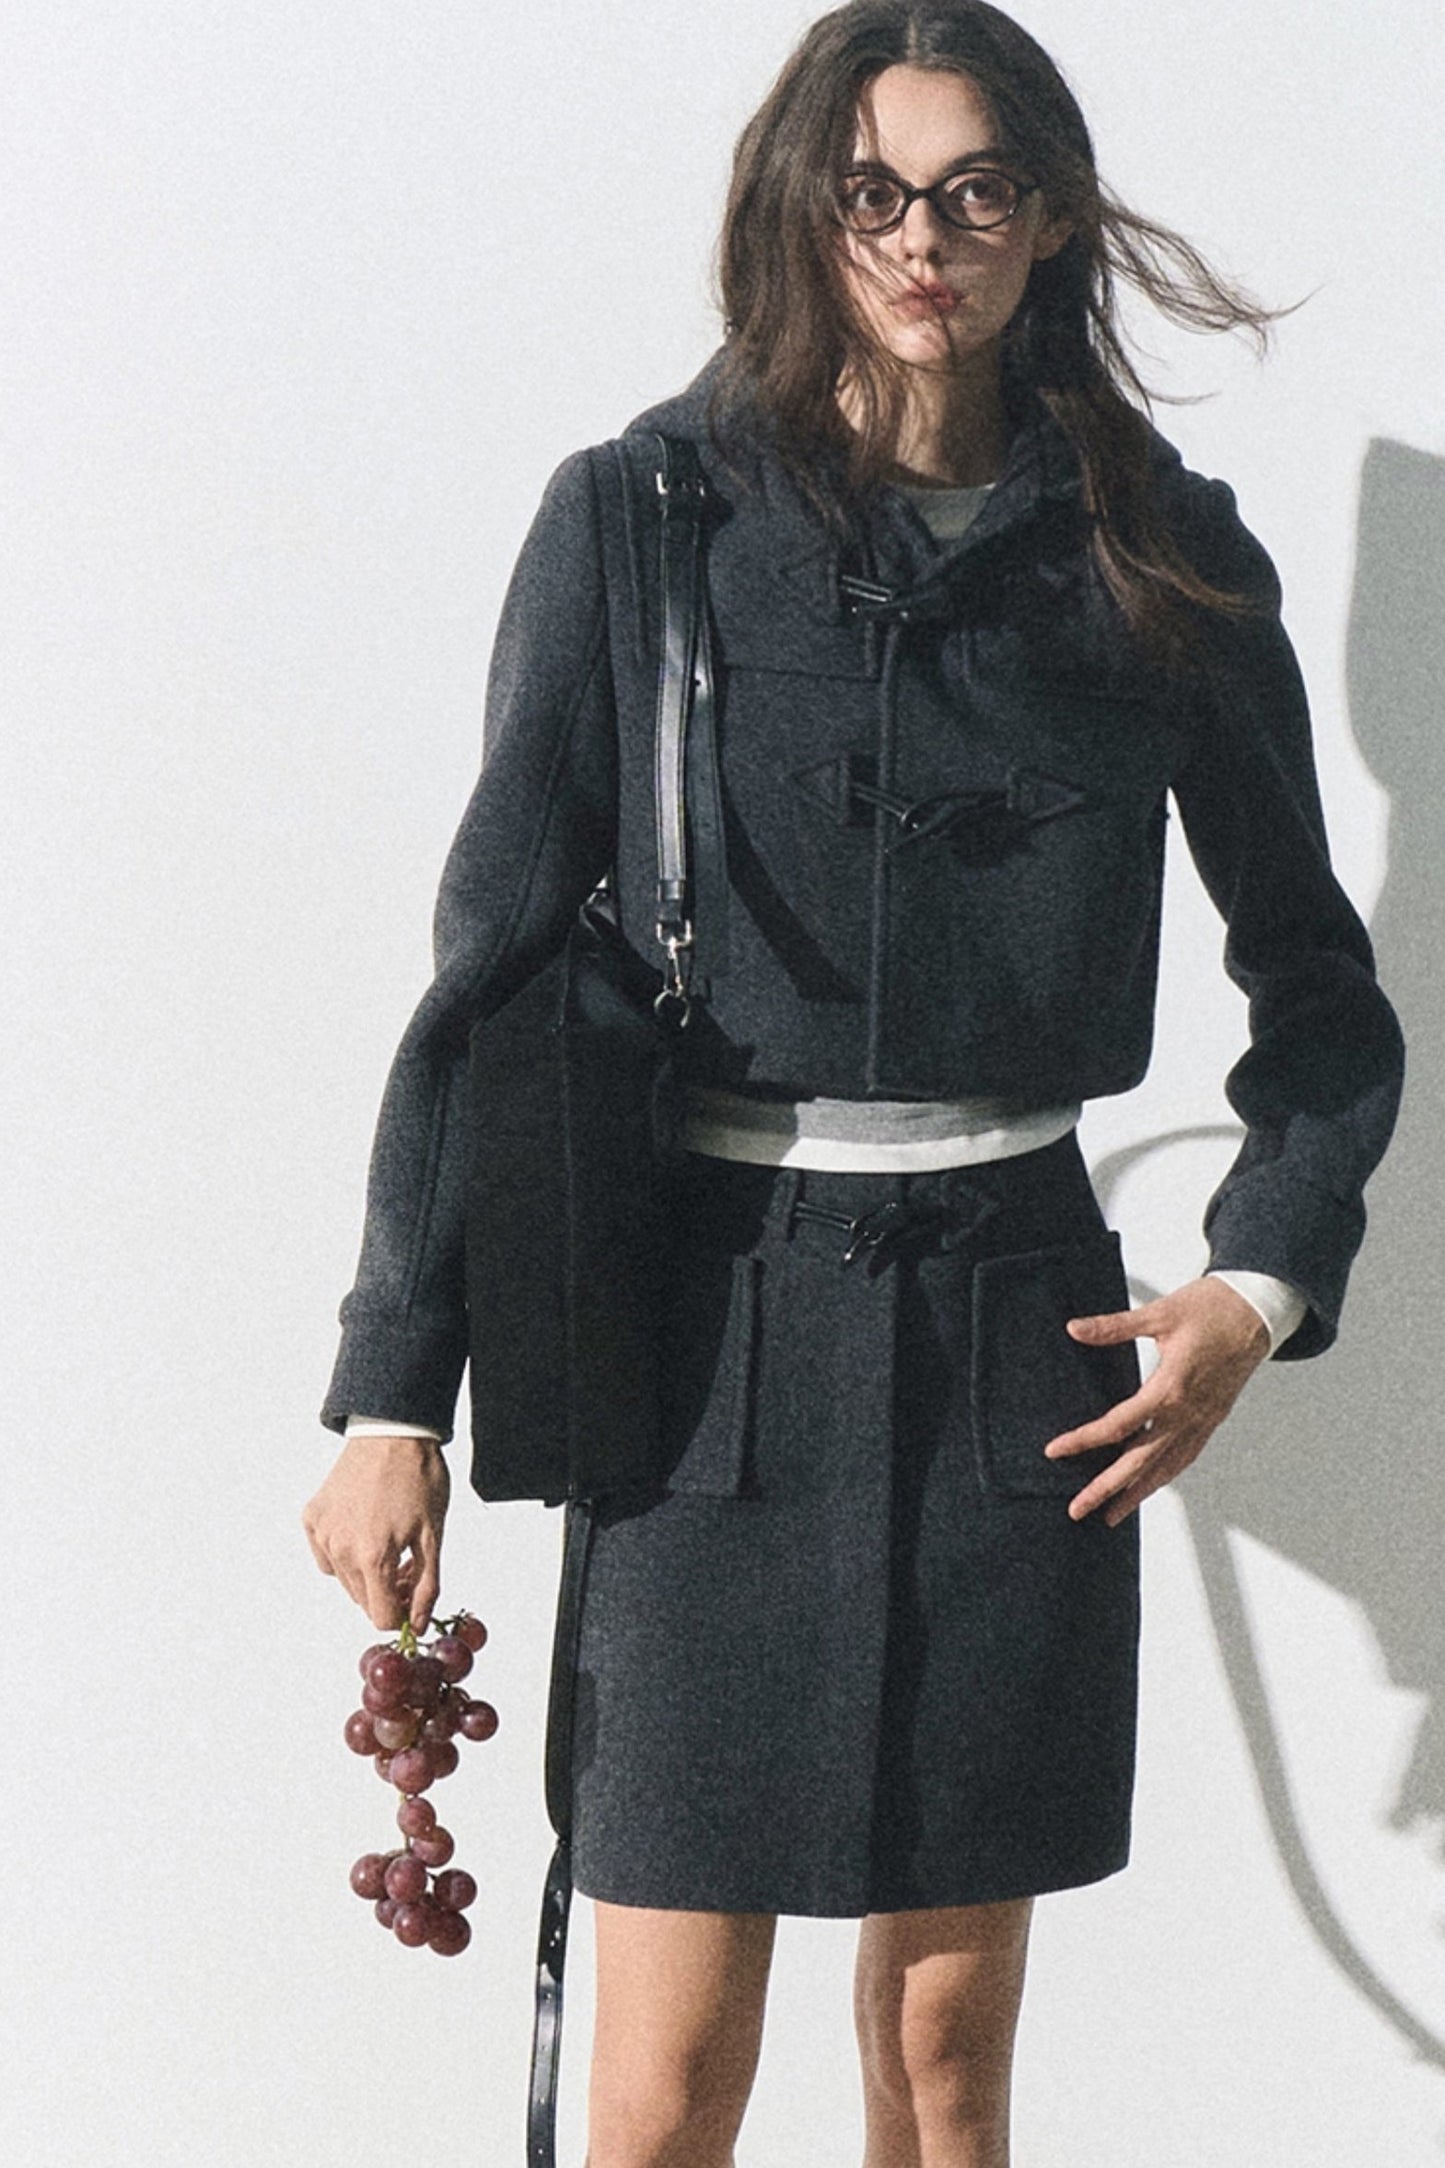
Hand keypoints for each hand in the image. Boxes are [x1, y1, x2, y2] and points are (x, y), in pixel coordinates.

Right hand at [302, 1434, 450, 1630]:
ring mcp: (322, 1533)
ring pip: (344, 1580)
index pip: (381, 1617)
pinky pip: (326, 1555)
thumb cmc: (419, 1478)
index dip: (402, 1613)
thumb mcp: (434, 1535)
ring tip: (389, 1543)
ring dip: (366, 1574)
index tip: (413, 1595)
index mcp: (373, 1557)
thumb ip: (426, 1586)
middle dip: (387, 1593)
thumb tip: (417, 1623)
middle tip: (407, 1564)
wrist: (392, 1432)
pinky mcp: (312, 1517)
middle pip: (362, 1601)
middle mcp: (340, 1549)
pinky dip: (343, 1553)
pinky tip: (363, 1529)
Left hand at [1043, 1276, 1269, 1526]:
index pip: (1118, 1425)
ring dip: (1136, 1492)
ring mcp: (1203, 1420)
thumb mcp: (1159, 1314)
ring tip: (1111, 1514)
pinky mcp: (1213, 1419)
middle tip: (1077, 1510)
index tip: (1055, 1451)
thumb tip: (1074, 1329)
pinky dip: (1165, 1475)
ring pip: (1166, 1467)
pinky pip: (1186, 1456)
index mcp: (1170, 1387)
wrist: (1259, 1311)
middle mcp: (1187, 1413)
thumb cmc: (1212, 1309)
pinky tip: (1150, 1484)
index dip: (1083, 1440)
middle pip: (1140, 1461)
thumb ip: (1114, 1327)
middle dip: (1106, 1488)